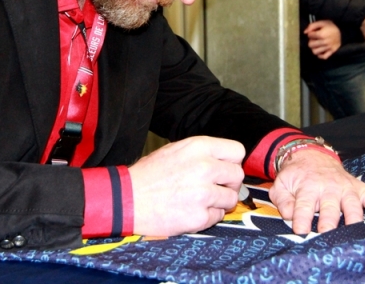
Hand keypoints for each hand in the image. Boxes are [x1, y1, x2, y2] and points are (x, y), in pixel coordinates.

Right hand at [129, 136, 244, 236]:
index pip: (237, 151)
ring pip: (231, 198)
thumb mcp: (175, 150)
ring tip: (201, 201)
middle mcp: (204, 168)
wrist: (126, 199)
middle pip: (237, 175)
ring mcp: (203, 194)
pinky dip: (208, 217)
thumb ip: (202, 153)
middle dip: (229, 183)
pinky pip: (218, 217)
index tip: (224, 170)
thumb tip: (224, 161)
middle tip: (215, 188)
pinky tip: (191, 211)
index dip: (231, 162)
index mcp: (198, 147)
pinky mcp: (199, 217)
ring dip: (220, 202)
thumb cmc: (148, 175)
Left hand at [268, 148, 364, 233]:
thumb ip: (282, 200)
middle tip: (327, 237)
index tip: (301, 232)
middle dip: (329, 223)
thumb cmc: (297, 176)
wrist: (312, 156)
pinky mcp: (359, 188)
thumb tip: (289, 215)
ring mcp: (346, 188)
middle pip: (330, 208)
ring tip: (354, 235)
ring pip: (352, 205)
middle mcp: (328, 188)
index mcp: (308, 187)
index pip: (303, 206)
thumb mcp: (282, 184)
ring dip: (353, 220)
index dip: (302, 219)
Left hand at [304, 20, 341, 59]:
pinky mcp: (332, 52)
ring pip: (315, 52)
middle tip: (315, 39)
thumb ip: (312, 26)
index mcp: (322, 34)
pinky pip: (323, 57)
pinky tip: (320, 50)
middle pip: (310, 45)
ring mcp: (328, 48)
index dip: (310, 33)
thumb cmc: (331, 27)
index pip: (309, 35)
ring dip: (314, 48)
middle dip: (311, 41)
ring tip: (317, 44)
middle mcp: (325, 42)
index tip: (314, 32)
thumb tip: (305, 32)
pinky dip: (320, 54)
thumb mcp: (322, 22)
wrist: (343, 31)